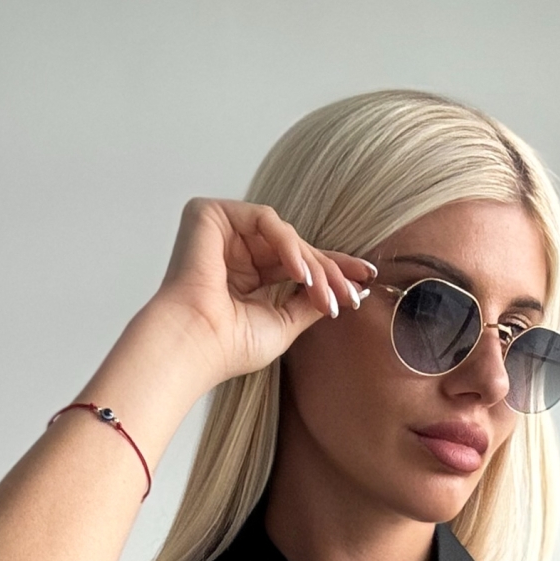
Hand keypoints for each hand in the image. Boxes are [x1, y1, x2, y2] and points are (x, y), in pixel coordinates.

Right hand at [152, 197, 376, 388]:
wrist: (194, 343)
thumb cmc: (228, 346)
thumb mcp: (283, 324)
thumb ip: (309, 303)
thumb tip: (344, 292)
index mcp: (246, 277)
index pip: (296, 265)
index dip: (332, 271)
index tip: (366, 280)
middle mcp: (234, 251)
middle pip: (295, 248)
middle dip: (329, 270)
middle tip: (353, 292)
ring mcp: (223, 232)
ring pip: (285, 234)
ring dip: (312, 263)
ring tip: (324, 292)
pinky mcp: (211, 214)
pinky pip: (265, 218)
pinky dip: (288, 244)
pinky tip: (301, 272)